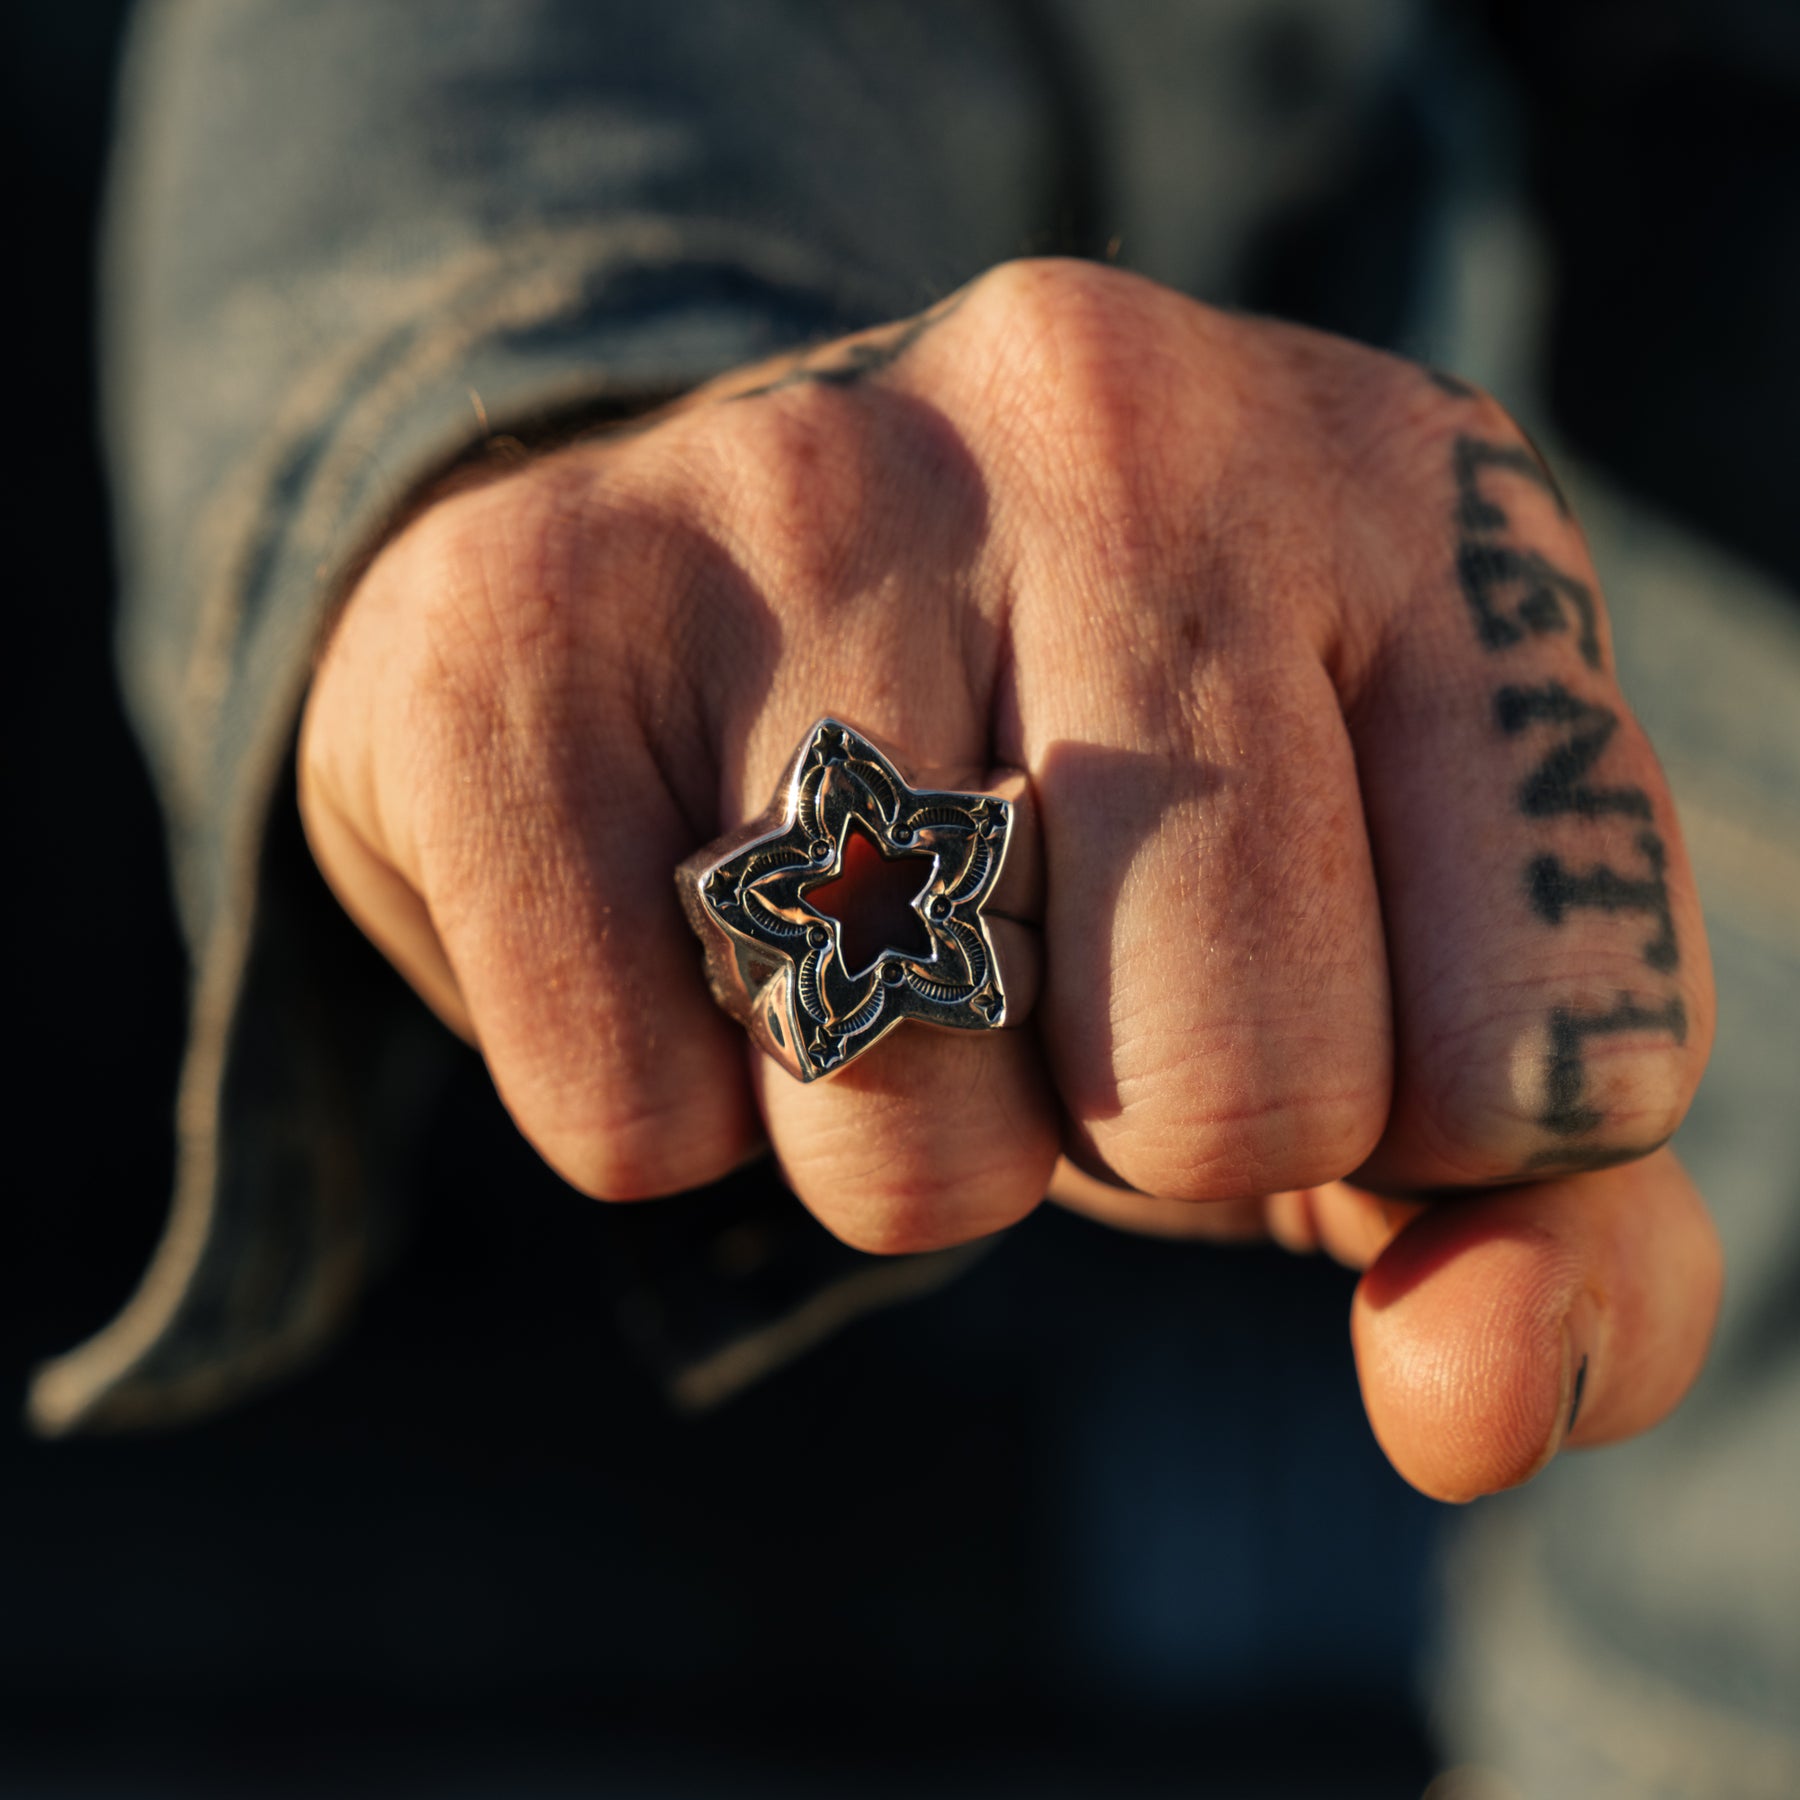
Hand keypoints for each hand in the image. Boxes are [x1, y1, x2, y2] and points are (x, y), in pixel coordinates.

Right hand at [299, 260, 1719, 1499]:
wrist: (713, 592)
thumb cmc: (1090, 818)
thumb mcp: (1384, 978)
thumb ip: (1550, 1224)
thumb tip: (1481, 1410)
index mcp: (1404, 503)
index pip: (1543, 1059)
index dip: (1404, 1124)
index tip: (1300, 986)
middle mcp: (1120, 422)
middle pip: (1224, 1098)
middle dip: (1129, 1129)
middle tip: (1042, 953)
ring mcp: (794, 488)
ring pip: (901, 1134)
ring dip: (897, 1136)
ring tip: (854, 915)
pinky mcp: (518, 618)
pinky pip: (635, 1122)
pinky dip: (670, 1103)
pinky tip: (670, 899)